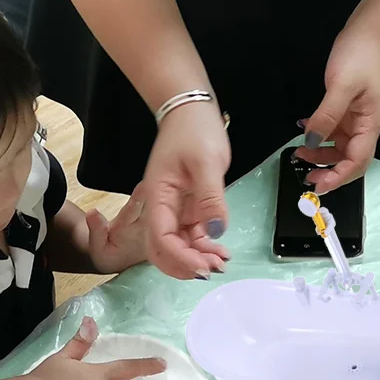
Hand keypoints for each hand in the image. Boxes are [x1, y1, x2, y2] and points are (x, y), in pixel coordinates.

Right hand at [141, 101, 231, 278]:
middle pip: (163, 248)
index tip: (203, 268)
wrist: (191, 110)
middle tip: (213, 269)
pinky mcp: (188, 205)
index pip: (160, 239)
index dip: (179, 259)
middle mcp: (162, 206)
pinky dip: (203, 245)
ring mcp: (175, 207)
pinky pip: (191, 233)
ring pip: (178, 244)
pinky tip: (219, 251)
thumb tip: (215, 233)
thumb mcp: (206, 162)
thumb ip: (210, 199)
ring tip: (221, 262)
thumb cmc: (194, 130)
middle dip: (184, 265)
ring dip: (196, 258)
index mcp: (158, 196)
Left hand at [296, 26, 379, 193]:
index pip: (358, 161)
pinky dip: (319, 135)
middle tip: (306, 176)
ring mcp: (356, 118)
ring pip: (339, 147)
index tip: (319, 185)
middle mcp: (365, 126)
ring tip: (300, 154)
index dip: (339, 177)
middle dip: (329, 170)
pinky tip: (304, 129)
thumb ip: (326, 116)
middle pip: (349, 159)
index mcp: (370, 124)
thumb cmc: (360, 57)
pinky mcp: (346, 109)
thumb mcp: (341, 86)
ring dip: (321, 154)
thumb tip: (312, 141)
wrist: (368, 33)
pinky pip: (333, 131)